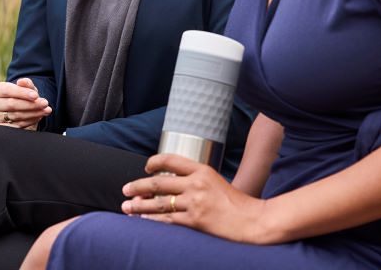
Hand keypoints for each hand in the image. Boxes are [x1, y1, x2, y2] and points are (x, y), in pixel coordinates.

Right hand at [0, 78, 51, 129]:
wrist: (19, 109)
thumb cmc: (22, 96)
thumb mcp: (26, 88)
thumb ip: (26, 84)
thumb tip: (23, 81)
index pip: (7, 90)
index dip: (22, 93)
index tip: (36, 95)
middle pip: (11, 104)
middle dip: (30, 104)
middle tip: (44, 103)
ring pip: (16, 116)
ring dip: (33, 113)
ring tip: (46, 110)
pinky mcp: (1, 128)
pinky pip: (18, 126)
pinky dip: (30, 121)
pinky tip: (39, 117)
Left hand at [120, 154, 276, 243]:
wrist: (254, 221)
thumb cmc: (237, 204)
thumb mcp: (217, 182)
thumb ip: (196, 181)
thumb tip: (170, 186)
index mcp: (202, 170)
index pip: (170, 160)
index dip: (154, 162)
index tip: (145, 168)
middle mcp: (196, 183)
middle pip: (158, 183)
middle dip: (137, 187)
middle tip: (125, 190)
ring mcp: (195, 202)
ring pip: (159, 203)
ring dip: (139, 206)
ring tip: (127, 207)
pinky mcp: (195, 220)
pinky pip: (168, 220)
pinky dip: (152, 221)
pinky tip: (143, 221)